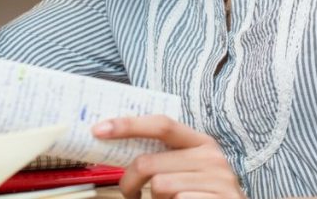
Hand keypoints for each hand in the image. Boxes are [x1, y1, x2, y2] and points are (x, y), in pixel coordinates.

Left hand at [93, 115, 246, 198]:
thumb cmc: (201, 193)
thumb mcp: (187, 168)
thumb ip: (162, 155)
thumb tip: (116, 141)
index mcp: (201, 142)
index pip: (162, 124)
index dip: (128, 125)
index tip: (98, 130)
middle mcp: (212, 157)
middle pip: (149, 162)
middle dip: (129, 181)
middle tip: (130, 193)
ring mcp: (218, 180)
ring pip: (159, 186)